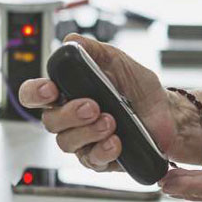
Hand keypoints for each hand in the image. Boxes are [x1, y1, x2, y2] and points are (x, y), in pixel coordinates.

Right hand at [17, 33, 190, 170]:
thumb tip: (71, 41)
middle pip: (50, 121)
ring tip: (111, 121)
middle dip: (69, 114)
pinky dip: (103, 150)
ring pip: (67, 143)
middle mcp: (70, 118)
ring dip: (88, 131)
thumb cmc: (138, 88)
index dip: (35, 93)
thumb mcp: (118, 61)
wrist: (166, 112)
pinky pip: (91, 160)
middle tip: (93, 106)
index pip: (35, 94)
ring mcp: (83, 140)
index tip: (51, 90)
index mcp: (68, 92)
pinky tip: (116, 141)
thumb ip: (93, 50)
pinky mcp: (99, 158)